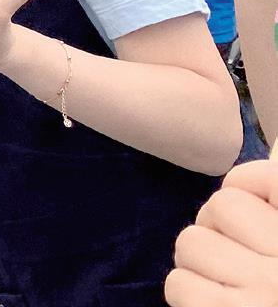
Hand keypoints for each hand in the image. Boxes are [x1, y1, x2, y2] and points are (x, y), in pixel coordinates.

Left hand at [165, 160, 277, 305]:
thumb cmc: (275, 286)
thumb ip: (275, 197)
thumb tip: (268, 157)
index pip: (265, 177)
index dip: (248, 184)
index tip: (254, 203)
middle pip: (221, 206)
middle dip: (220, 227)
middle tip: (240, 253)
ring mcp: (265, 291)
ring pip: (193, 242)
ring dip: (200, 261)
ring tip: (229, 281)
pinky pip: (180, 284)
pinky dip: (189, 292)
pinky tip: (216, 303)